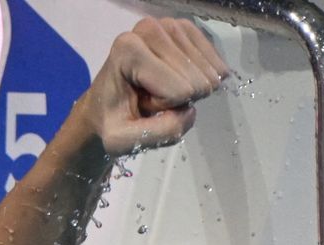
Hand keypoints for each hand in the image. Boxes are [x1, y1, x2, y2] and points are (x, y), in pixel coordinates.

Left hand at [78, 17, 230, 154]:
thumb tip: (190, 111)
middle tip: (149, 96)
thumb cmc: (111, 121)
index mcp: (128, 49)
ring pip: (210, 74)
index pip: (179, 90)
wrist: (106, 105)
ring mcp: (171, 24)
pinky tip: (173, 77)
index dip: (162, 106)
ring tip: (156, 87)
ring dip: (185, 88)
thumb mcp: (122, 140)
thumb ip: (157, 133)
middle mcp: (150, 28)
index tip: (139, 102)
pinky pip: (216, 65)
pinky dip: (199, 79)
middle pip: (198, 81)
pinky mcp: (187, 28)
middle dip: (175, 98)